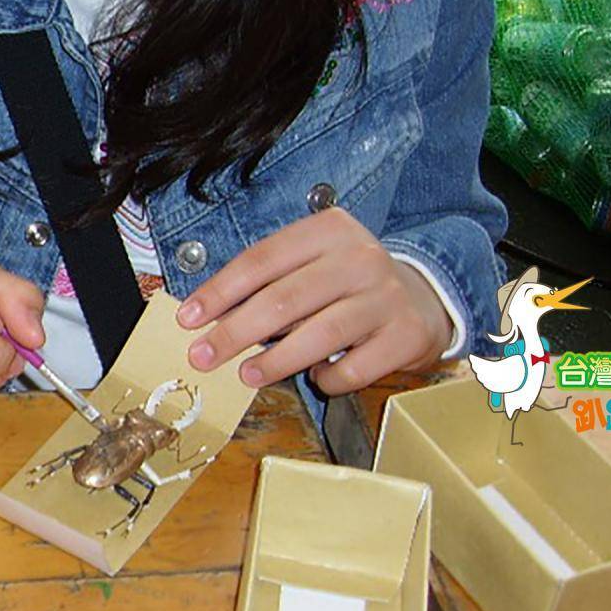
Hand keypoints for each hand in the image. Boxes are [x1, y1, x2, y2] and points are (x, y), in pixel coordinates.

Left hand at [177, 208, 453, 395]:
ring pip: (319, 334)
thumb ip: (265, 283)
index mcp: (328, 230)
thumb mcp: (309, 264)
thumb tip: (205, 320)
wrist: (423, 298)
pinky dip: (328, 380)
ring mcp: (387, 297)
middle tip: (203, 356)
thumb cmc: (345, 284)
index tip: (188, 318)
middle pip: (284, 299)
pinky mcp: (407, 335)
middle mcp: (360, 258)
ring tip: (245, 374)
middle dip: (235, 331)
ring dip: (275, 360)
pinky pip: (354, 368)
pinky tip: (317, 378)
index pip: (261, 259)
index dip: (220, 292)